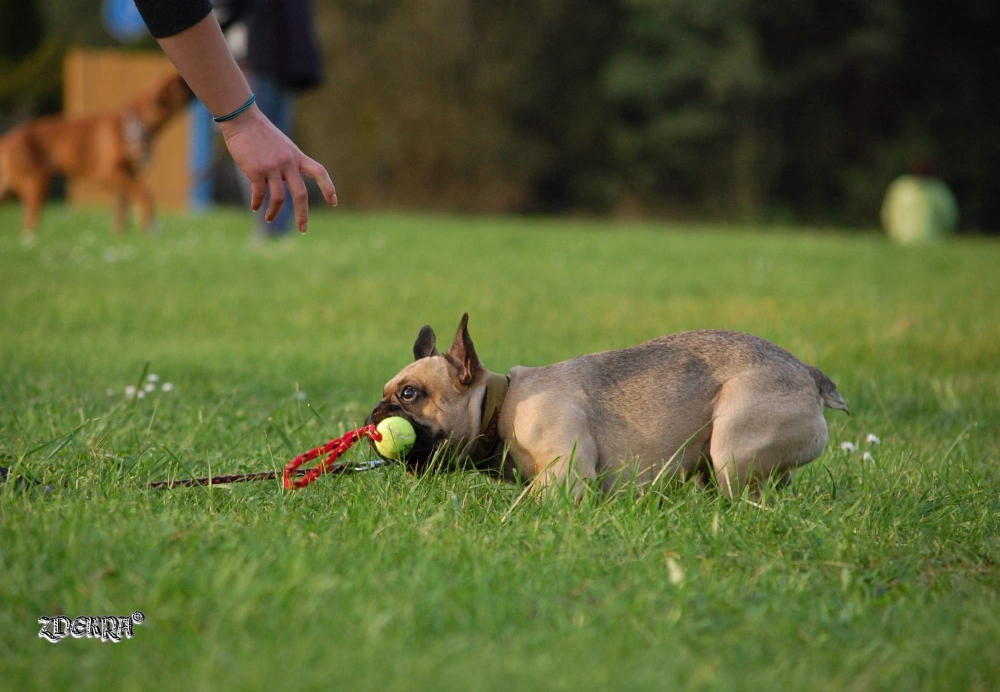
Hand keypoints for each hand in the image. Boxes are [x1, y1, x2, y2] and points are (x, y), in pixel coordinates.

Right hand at [219, 105, 336, 232]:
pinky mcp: (255, 170)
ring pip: (279, 199)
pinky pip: (260, 194)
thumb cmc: (261, 132)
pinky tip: (255, 207)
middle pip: (300, 194)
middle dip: (302, 215)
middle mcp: (288, 163)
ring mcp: (272, 167)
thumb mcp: (282, 146)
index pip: (319, 172)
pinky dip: (258, 203)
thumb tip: (285, 184)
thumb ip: (288, 163)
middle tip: (303, 230)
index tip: (333, 202)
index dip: (328, 187)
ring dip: (274, 212)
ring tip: (269, 219)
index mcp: (297, 156)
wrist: (242, 119)